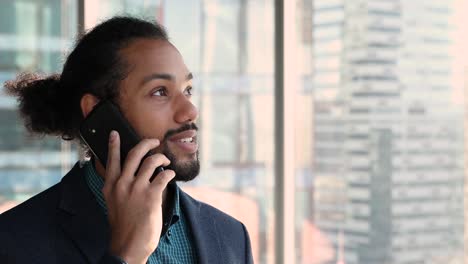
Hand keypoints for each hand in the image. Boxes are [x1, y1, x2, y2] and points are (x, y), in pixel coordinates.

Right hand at [103, 130, 174, 263]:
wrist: (128, 245)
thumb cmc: (123, 226)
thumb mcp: (113, 203)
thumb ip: (119, 188)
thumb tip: (130, 174)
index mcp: (110, 186)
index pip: (111, 160)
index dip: (114, 145)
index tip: (115, 133)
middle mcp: (122, 184)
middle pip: (135, 154)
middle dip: (147, 143)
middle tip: (154, 141)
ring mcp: (136, 189)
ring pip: (151, 161)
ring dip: (162, 158)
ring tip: (166, 162)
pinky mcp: (151, 195)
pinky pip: (163, 175)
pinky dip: (169, 172)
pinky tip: (171, 174)